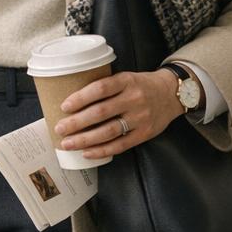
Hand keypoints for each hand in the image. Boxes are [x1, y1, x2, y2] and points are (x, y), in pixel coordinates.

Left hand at [53, 68, 193, 158]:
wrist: (172, 93)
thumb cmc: (141, 86)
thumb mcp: (126, 78)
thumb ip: (106, 87)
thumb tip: (73, 102)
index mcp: (127, 81)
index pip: (100, 88)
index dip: (81, 98)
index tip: (64, 106)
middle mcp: (134, 98)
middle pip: (101, 112)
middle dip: (77, 122)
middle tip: (59, 129)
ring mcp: (140, 117)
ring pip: (108, 131)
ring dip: (85, 140)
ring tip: (67, 144)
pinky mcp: (144, 133)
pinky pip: (120, 145)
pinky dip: (101, 150)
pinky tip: (86, 153)